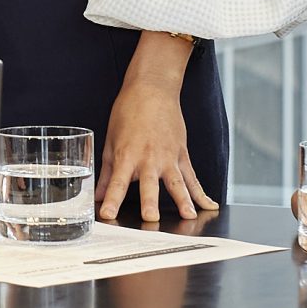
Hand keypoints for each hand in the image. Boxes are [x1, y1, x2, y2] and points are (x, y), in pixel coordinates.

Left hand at [99, 34, 218, 222]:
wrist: (153, 89)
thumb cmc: (128, 112)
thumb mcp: (111, 140)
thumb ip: (106, 171)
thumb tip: (97, 195)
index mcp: (127, 154)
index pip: (117, 182)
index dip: (112, 199)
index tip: (107, 215)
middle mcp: (149, 158)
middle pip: (149, 184)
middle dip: (150, 202)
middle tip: (151, 218)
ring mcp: (168, 157)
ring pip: (176, 182)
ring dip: (183, 200)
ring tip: (188, 216)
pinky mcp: (182, 154)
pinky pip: (193, 177)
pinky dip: (201, 193)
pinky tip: (209, 206)